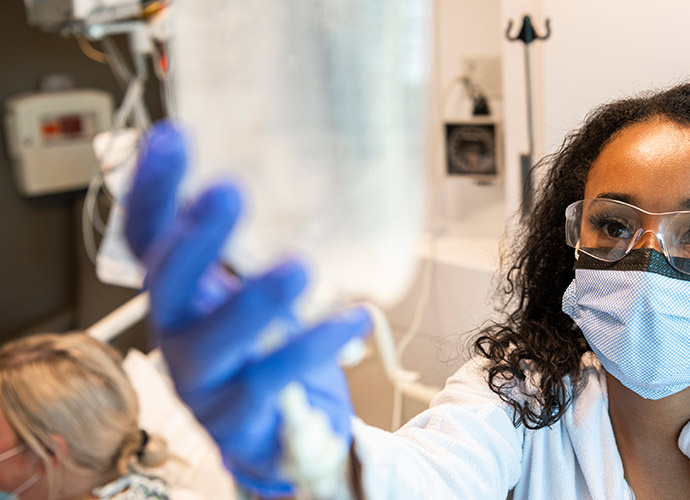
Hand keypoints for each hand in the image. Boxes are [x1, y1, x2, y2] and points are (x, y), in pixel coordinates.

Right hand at [125, 122, 370, 496]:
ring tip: (296, 268)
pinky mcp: (240, 418)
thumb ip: (254, 245)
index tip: (173, 136)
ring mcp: (204, 380)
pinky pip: (273, 380)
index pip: (147, 236)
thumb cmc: (268, 349)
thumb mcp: (253, 289)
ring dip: (253, 302)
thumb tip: (283, 165)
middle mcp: (179, 331)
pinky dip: (314, 346)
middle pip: (167, 283)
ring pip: (214, 340)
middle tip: (229, 192)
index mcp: (181, 292)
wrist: (286, 430)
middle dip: (195, 238)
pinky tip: (354, 317)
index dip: (152, 190)